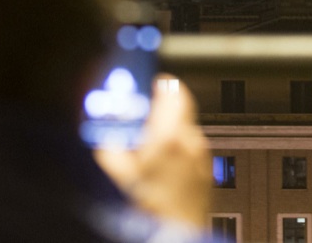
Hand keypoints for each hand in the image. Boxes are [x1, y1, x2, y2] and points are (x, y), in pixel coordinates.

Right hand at [95, 75, 212, 227]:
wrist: (173, 237)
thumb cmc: (148, 211)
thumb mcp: (115, 174)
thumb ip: (109, 144)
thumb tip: (105, 128)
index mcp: (171, 135)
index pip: (173, 89)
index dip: (158, 84)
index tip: (148, 85)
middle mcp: (192, 141)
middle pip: (180, 107)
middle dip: (160, 110)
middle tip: (140, 119)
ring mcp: (202, 157)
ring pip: (185, 129)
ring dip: (168, 132)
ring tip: (146, 152)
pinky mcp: (206, 171)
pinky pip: (191, 150)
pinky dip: (177, 151)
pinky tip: (159, 170)